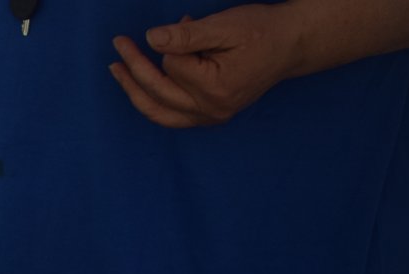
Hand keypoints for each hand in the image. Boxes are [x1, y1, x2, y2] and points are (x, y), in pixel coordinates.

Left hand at [109, 4, 304, 127]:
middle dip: (134, 66)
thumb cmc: (262, 31)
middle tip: (118, 42)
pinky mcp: (210, 117)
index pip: (172, 66)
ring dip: (134, 90)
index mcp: (215, 89)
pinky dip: (152, 102)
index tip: (188, 19)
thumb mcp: (225, 25)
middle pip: (158, 91)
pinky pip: (170, 117)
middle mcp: (211, 110)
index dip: (174, 41)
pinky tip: (138, 88)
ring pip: (159, 111)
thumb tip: (151, 38)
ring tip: (117, 70)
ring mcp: (210, 118)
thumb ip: (187, 34)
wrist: (292, 44)